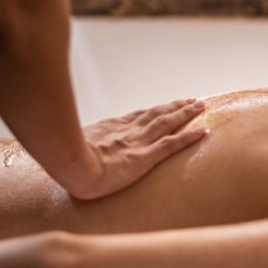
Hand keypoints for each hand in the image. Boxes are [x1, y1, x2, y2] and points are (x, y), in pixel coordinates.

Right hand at [74, 98, 207, 198]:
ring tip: (200, 106)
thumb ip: (80, 146)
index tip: (166, 105)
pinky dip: (189, 137)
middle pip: (157, 114)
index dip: (155, 110)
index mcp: (111, 128)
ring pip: (168, 123)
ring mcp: (138, 143)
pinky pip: (172, 145)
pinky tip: (202, 131)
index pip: (139, 116)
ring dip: (185, 113)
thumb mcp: (71, 147)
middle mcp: (128, 131)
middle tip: (191, 99)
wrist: (70, 167)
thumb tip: (74, 150)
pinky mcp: (145, 157)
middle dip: (175, 106)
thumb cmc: (66, 161)